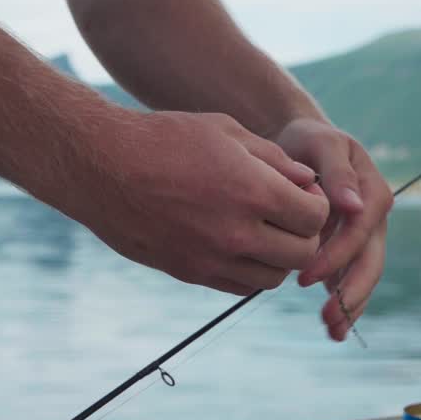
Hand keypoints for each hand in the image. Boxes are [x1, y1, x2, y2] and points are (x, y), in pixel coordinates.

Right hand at [76, 111, 330, 294]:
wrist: (103, 167)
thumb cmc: (165, 139)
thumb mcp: (225, 131)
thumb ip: (274, 159)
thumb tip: (307, 182)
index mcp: (252, 191)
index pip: (315, 218)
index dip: (317, 205)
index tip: (303, 194)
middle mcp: (236, 233)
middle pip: (301, 255)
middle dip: (304, 236)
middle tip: (289, 217)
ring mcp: (212, 259)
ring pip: (273, 278)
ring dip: (278, 259)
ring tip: (265, 233)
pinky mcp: (191, 273)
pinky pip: (241, 287)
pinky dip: (251, 272)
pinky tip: (240, 247)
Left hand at [272, 118, 392, 341]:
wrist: (300, 147)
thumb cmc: (308, 143)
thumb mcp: (321, 144)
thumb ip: (337, 172)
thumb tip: (353, 205)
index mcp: (372, 192)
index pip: (360, 230)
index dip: (336, 255)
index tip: (304, 276)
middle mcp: (374, 219)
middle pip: (371, 261)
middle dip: (351, 292)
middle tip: (327, 317)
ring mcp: (364, 238)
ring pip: (365, 277)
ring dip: (351, 306)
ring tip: (333, 331)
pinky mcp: (349, 252)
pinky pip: (350, 281)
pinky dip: (345, 306)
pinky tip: (334, 331)